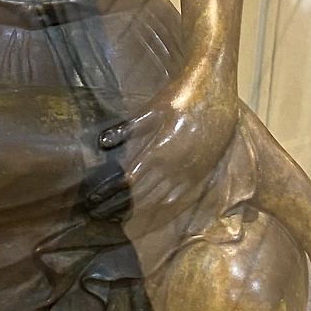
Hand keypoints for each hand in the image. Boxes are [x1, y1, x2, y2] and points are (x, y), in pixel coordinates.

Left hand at [95, 63, 237, 225]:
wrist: (217, 93)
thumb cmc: (181, 96)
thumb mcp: (152, 110)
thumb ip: (127, 129)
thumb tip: (102, 143)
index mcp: (158, 152)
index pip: (127, 182)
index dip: (108, 193)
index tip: (93, 201)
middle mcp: (173, 168)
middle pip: (140, 196)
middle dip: (117, 207)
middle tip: (98, 214)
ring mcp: (188, 174)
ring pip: (158, 201)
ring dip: (137, 212)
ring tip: (118, 218)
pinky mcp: (201, 174)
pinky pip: (179, 199)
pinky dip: (162, 208)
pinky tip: (152, 211)